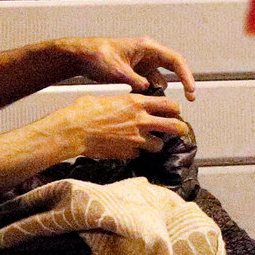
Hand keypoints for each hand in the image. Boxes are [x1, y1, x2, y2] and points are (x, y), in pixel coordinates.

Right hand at [43, 92, 186, 161]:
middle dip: (180, 128)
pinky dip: (135, 152)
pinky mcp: (128, 153)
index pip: (168, 104)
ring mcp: (136, 139)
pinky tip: (126, 148)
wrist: (73, 131)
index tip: (175, 111)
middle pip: (173, 126)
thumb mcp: (107, 99)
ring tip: (149, 143)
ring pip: (159, 145)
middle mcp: (140, 120)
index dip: (175, 108)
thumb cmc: (84, 112)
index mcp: (136, 103)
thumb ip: (122, 103)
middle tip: (181, 129)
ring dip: (155, 144)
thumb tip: (125, 105)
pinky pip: (138, 154)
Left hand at [65, 37, 196, 101]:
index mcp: (147, 47)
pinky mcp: (136, 71)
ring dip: (160, 91)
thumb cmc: (97, 56)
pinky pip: (149, 83)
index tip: (191, 90)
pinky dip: (149, 92)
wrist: (81, 56)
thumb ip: (136, 81)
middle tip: (189, 100)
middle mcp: (148, 53)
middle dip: (182, 83)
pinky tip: (144, 102)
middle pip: (173, 68)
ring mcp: (142, 63)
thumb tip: (149, 90)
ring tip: (156, 104)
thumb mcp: (117, 71)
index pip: (175, 60)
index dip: (186, 75)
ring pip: (160, 78)